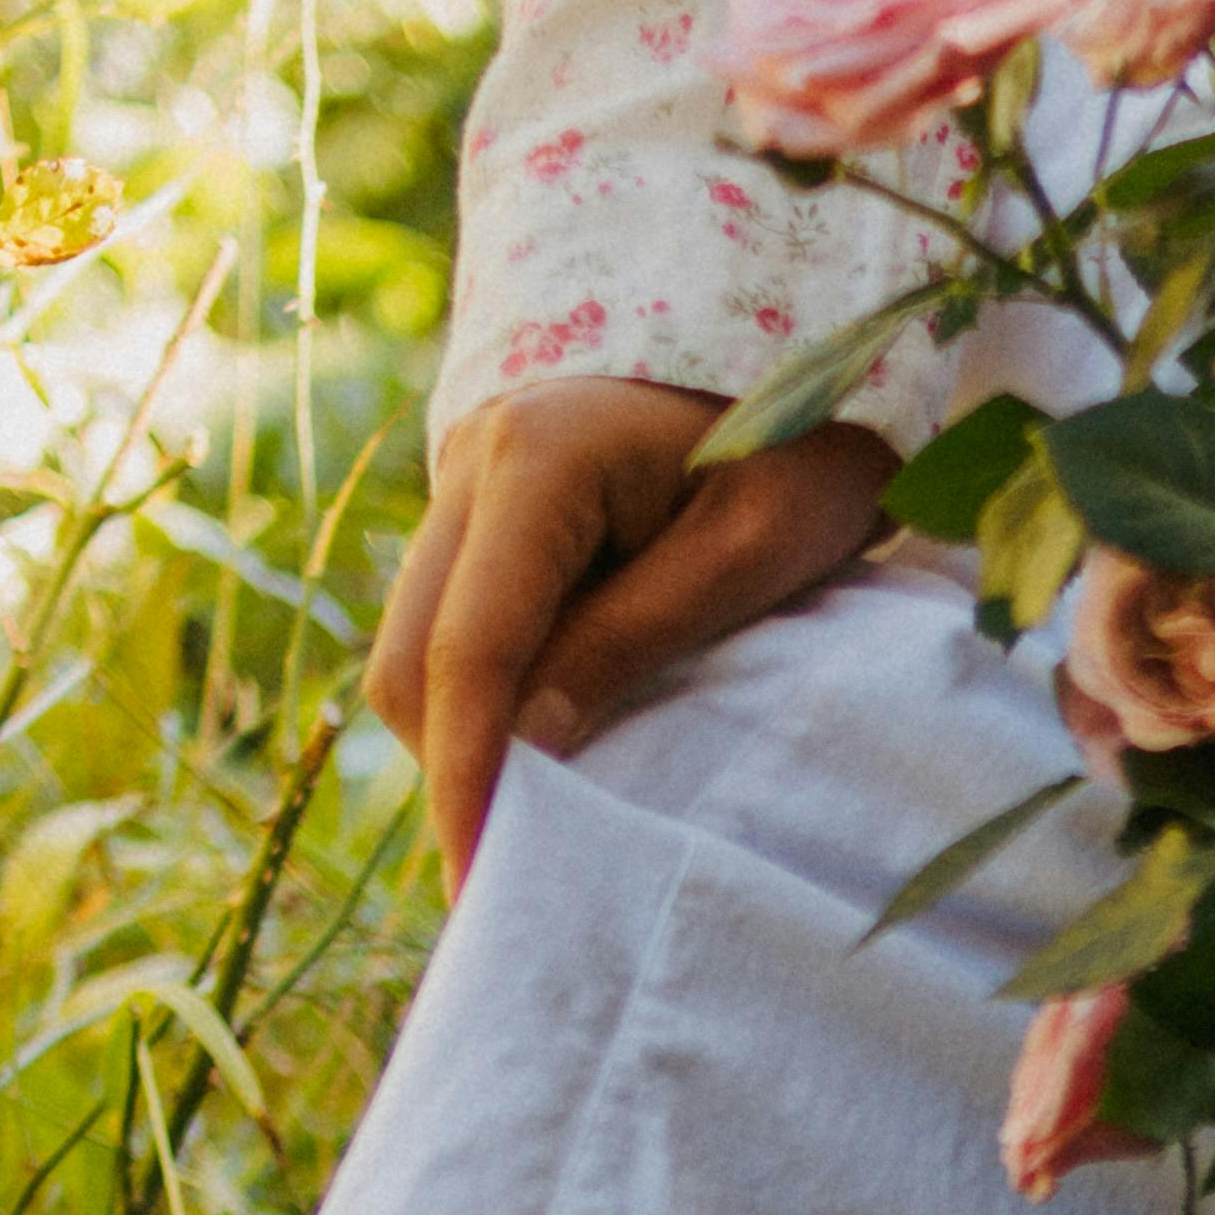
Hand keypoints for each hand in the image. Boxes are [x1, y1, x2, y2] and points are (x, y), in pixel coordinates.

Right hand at [368, 379, 897, 892]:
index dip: (468, 777)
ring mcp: (467, 486)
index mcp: (536, 461)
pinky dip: (482, 704)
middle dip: (453, 773)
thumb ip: (634, 640)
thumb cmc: (805, 439)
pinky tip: (541, 760)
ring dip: (464, 744)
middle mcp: (472, 464)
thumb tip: (528, 749)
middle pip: (409, 661)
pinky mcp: (486, 516)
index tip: (480, 882)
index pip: (467, 650)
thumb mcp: (748, 551)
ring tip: (536, 834)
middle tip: (515, 882)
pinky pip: (452, 628)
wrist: (799, 332)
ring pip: (415, 649)